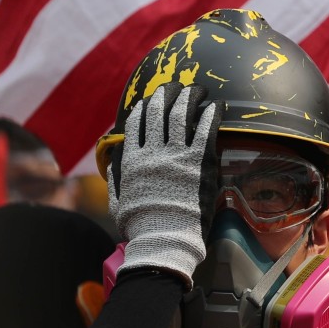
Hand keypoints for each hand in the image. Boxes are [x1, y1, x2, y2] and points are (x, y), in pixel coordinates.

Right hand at [107, 84, 221, 286]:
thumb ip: (114, 178)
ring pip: (181, 115)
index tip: (151, 99)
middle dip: (168, 94)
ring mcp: (176, 156)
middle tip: (177, 86)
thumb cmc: (142, 227)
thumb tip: (112, 159)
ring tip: (198, 89)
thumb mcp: (118, 202)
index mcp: (132, 160)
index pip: (136, 123)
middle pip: (159, 112)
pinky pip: (206, 130)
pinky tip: (216, 106)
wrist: (164, 240)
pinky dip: (211, 115)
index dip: (145, 107)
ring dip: (190, 97)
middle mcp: (153, 152)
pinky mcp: (199, 163)